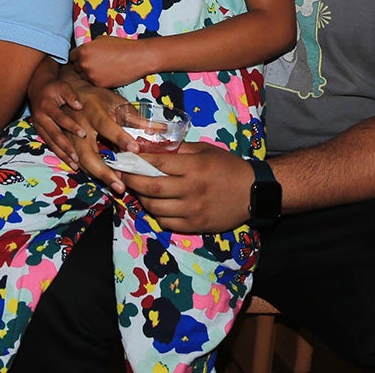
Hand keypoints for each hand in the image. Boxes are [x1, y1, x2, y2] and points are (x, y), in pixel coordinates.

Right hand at [29, 77, 85, 169]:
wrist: (37, 88)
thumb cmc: (54, 87)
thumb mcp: (63, 87)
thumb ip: (71, 95)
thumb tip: (80, 106)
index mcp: (46, 106)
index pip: (60, 118)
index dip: (71, 126)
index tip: (83, 134)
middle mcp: (40, 118)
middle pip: (54, 134)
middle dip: (66, 147)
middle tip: (77, 157)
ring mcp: (39, 126)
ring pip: (51, 142)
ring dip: (62, 154)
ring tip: (74, 165)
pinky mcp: (40, 131)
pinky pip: (50, 144)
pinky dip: (58, 153)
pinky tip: (67, 161)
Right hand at [50, 81, 136, 193]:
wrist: (73, 94)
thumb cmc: (99, 98)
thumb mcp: (117, 102)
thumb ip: (135, 119)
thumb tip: (161, 130)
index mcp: (94, 111)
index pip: (107, 126)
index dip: (120, 138)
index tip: (135, 149)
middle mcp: (79, 125)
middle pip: (88, 152)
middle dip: (104, 171)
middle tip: (121, 186)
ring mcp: (68, 136)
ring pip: (80, 161)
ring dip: (97, 175)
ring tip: (116, 185)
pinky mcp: (64, 143)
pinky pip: (72, 162)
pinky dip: (86, 172)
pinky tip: (101, 179)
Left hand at [70, 36, 148, 88]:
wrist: (137, 57)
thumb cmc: (122, 46)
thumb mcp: (102, 40)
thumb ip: (89, 46)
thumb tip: (84, 51)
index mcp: (84, 50)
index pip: (72, 56)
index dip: (78, 57)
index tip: (84, 58)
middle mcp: (85, 63)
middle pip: (76, 68)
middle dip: (84, 66)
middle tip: (96, 63)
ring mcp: (91, 75)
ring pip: (84, 77)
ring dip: (90, 74)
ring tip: (103, 69)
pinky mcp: (99, 84)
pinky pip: (94, 83)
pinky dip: (99, 80)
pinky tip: (108, 74)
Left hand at [121, 142, 252, 233]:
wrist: (253, 192)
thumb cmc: (228, 167)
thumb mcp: (205, 150)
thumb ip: (179, 150)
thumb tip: (152, 147)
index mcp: (194, 167)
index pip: (158, 164)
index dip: (138, 160)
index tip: (124, 156)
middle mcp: (191, 190)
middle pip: (151, 188)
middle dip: (131, 180)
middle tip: (121, 174)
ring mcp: (192, 210)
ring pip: (155, 207)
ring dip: (141, 198)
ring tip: (137, 189)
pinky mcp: (195, 225)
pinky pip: (166, 223)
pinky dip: (156, 214)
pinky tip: (155, 205)